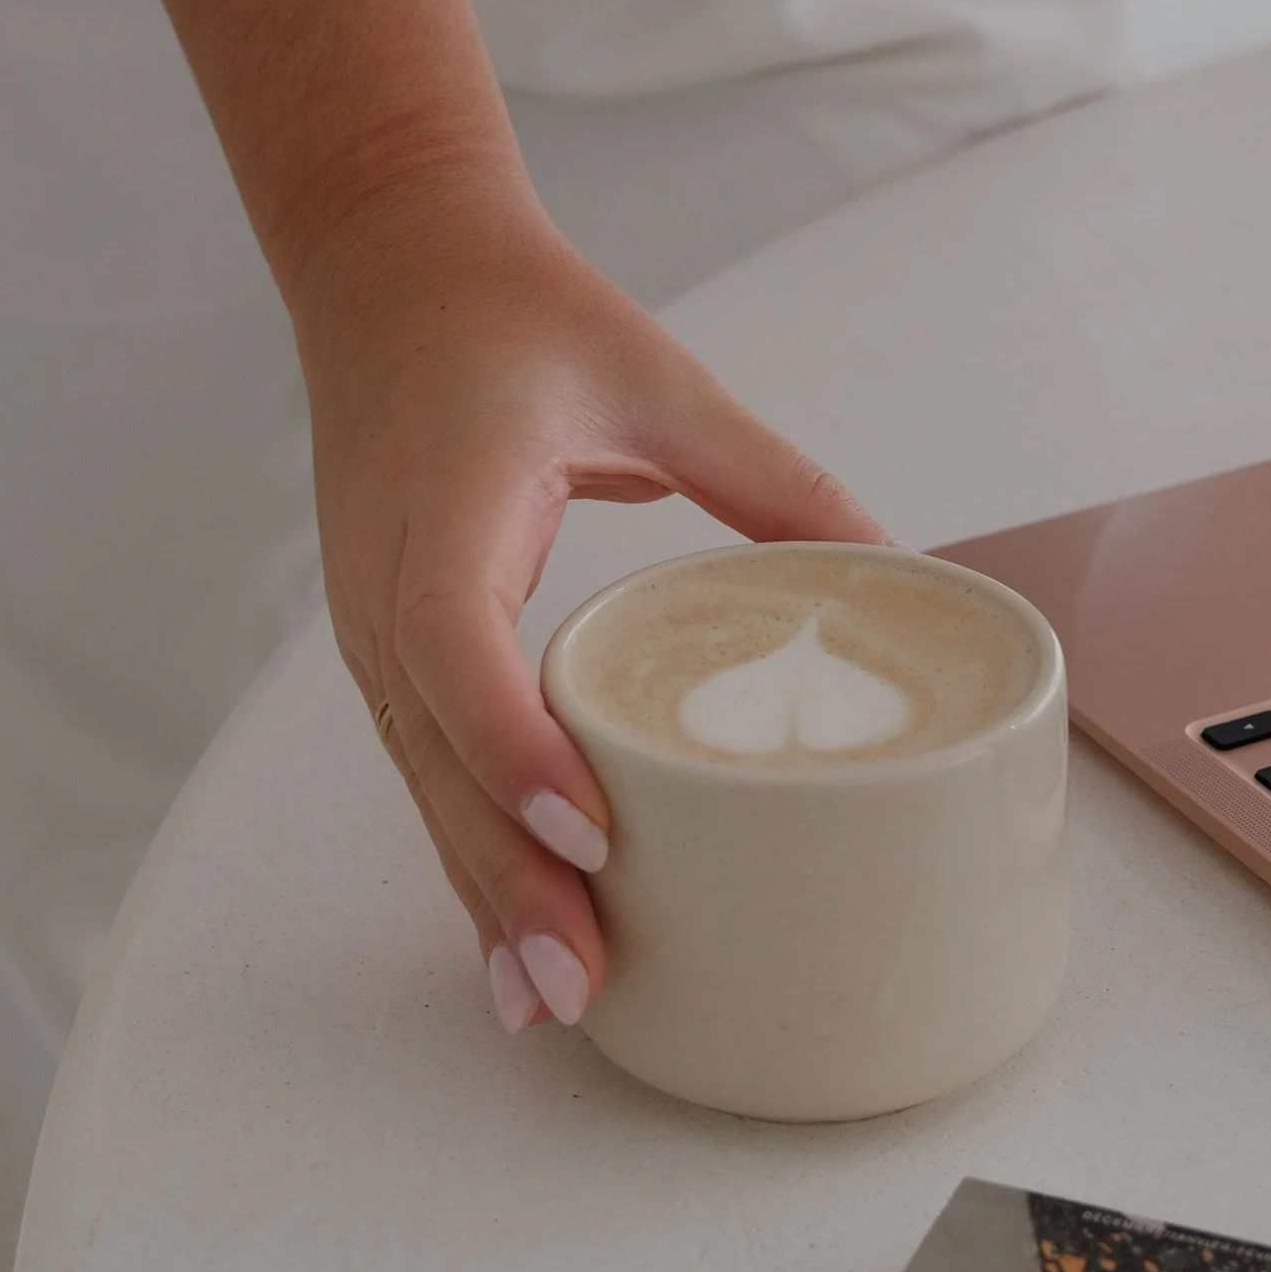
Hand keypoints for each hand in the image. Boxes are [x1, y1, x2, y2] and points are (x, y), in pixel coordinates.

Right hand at [290, 173, 884, 1035]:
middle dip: (504, 872)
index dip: (512, 739)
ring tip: (551, 1000)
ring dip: (480, 890)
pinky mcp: (388, 649)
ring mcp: (371, 622)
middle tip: (580, 978)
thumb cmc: (521, 317)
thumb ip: (774, 477)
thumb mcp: (661, 378)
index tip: (591, 824)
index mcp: (449, 496)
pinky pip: (427, 768)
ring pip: (424, 782)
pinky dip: (468, 854)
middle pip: (433, 752)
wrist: (390, 272)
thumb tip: (899, 568)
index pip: (453, 636)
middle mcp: (387, 577)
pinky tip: (512, 942)